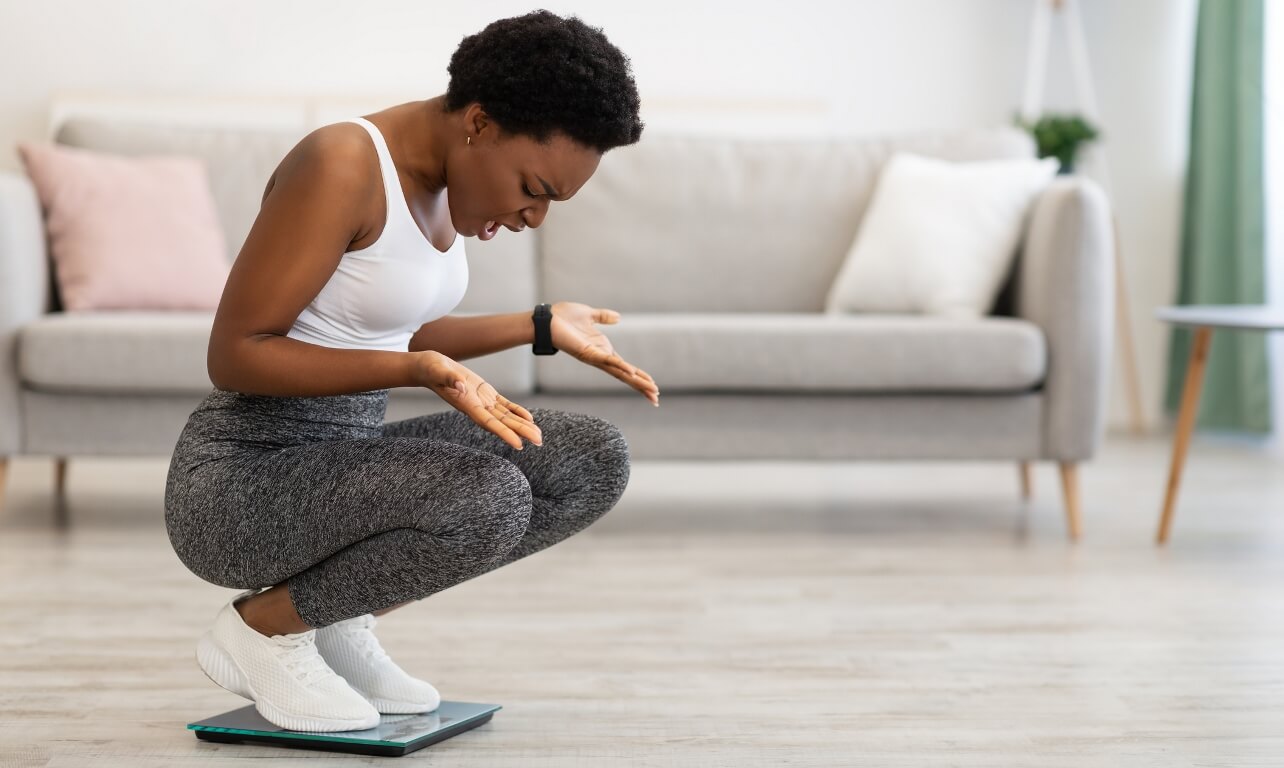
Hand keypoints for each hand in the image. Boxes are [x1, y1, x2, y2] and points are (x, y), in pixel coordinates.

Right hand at [412, 350, 541, 449]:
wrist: (429, 367)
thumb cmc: (431, 369)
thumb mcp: (438, 371)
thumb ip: (449, 379)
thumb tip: (460, 385)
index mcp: (466, 405)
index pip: (488, 423)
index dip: (504, 433)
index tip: (518, 444)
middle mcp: (476, 407)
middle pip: (502, 423)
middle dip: (521, 432)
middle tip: (540, 441)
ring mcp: (482, 401)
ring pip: (506, 416)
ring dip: (522, 425)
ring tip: (538, 435)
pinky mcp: (485, 393)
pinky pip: (504, 405)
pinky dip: (517, 411)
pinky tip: (529, 418)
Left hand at [548, 301, 659, 405]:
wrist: (546, 319)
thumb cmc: (563, 318)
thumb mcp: (590, 315)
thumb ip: (604, 317)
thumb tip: (618, 317)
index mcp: (602, 350)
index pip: (626, 367)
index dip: (639, 376)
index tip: (653, 386)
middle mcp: (600, 357)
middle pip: (625, 376)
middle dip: (641, 387)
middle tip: (656, 399)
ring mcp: (594, 357)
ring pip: (620, 372)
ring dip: (636, 381)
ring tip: (651, 390)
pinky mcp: (587, 353)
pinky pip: (607, 360)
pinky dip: (620, 366)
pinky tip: (631, 373)